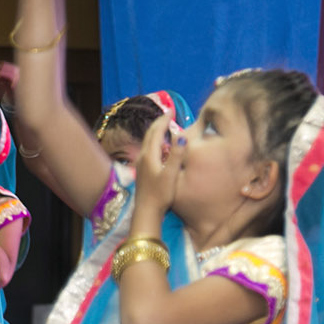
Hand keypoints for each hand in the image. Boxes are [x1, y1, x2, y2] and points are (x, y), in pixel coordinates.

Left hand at [129, 112, 181, 231]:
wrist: (146, 212)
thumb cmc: (160, 195)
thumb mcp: (171, 174)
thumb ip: (177, 155)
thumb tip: (182, 135)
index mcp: (149, 155)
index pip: (156, 131)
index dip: (164, 119)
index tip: (172, 110)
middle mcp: (143, 157)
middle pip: (150, 134)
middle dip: (159, 122)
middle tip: (169, 114)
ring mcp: (141, 164)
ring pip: (148, 142)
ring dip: (157, 132)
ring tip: (166, 127)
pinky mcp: (142, 171)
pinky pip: (148, 150)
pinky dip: (155, 142)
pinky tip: (161, 147)